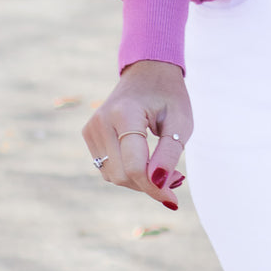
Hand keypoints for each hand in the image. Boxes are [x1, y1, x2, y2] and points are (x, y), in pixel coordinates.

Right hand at [82, 60, 193, 209]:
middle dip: (149, 185)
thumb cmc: (169, 95)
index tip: (173, 200)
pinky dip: (128, 173)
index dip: (154, 188)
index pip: (134, 167)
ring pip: (113, 176)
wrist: (149, 69)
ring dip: (139, 181)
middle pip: (122, 175)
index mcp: (124, 114)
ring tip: (165, 170)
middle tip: (177, 179)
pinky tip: (148, 164)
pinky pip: (108, 168)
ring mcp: (91, 128)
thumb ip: (169, 154)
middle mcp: (101, 122)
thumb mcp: (180, 122)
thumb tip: (158, 186)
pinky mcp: (89, 134)